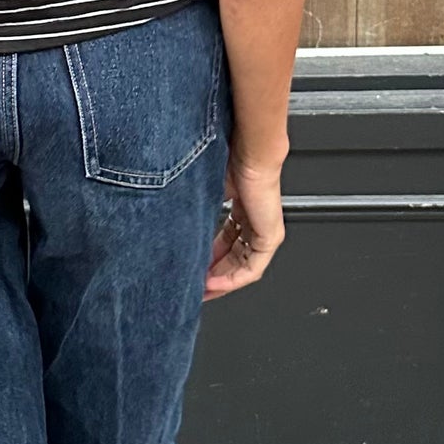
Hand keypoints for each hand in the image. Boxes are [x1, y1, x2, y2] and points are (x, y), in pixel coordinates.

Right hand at [204, 151, 284, 300]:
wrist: (250, 153)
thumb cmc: (230, 159)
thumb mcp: (205, 192)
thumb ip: (196, 212)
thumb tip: (173, 226)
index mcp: (240, 212)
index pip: (225, 245)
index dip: (207, 261)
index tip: (191, 271)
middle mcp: (254, 224)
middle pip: (233, 260)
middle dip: (212, 277)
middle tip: (194, 289)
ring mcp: (264, 232)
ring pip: (242, 268)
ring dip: (221, 282)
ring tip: (200, 290)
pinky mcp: (270, 238)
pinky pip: (252, 268)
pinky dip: (231, 279)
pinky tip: (213, 283)